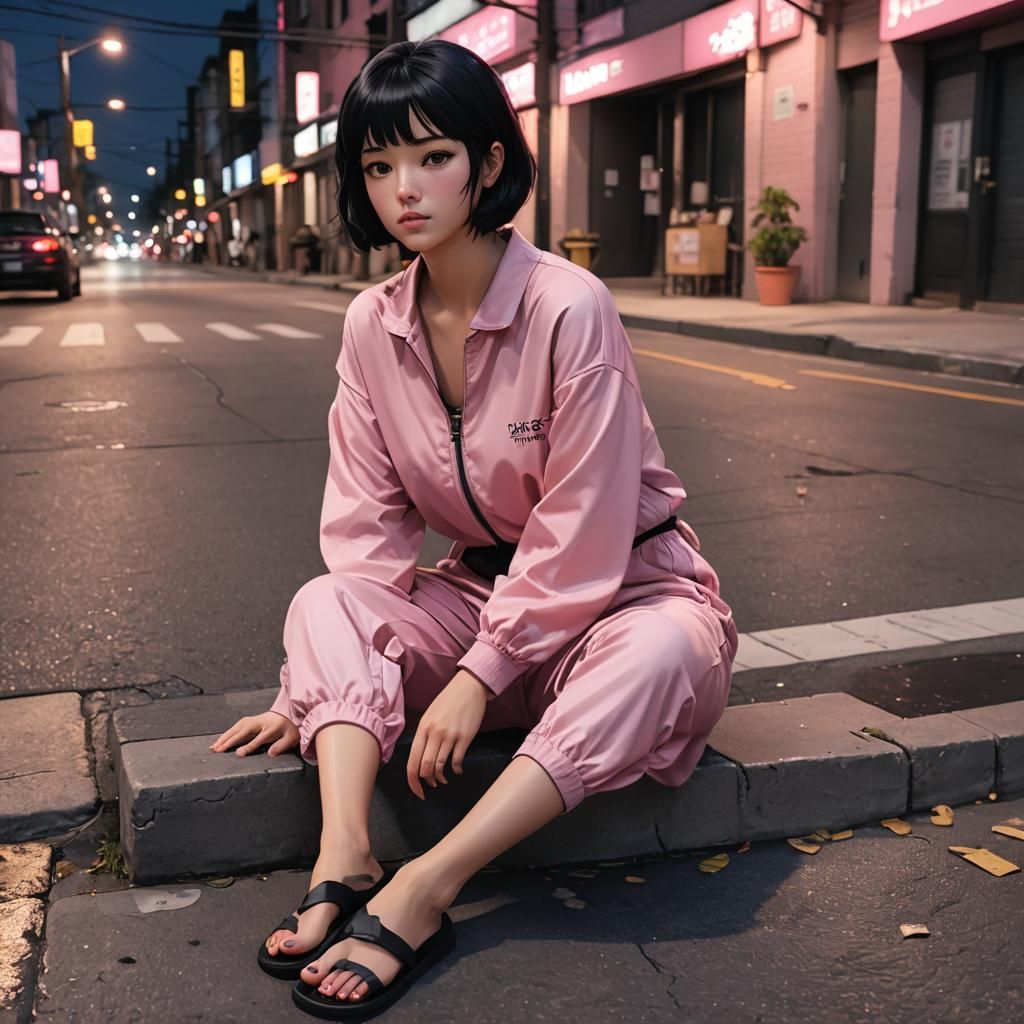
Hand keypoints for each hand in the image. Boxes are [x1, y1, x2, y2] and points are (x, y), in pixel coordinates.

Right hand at [209, 710, 298, 756]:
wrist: (287, 713)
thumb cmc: (289, 728)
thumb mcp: (291, 737)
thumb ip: (281, 746)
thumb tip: (270, 754)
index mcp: (270, 728)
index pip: (258, 739)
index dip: (248, 747)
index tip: (238, 754)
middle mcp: (258, 723)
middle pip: (241, 732)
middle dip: (229, 741)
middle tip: (218, 751)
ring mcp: (252, 720)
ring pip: (235, 729)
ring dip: (224, 737)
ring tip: (214, 748)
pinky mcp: (248, 721)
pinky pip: (234, 728)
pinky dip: (226, 734)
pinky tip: (219, 741)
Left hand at [406, 669, 489, 798]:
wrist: (469, 686)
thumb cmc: (448, 700)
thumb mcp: (430, 715)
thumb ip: (425, 735)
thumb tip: (421, 757)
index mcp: (423, 728)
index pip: (412, 761)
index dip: (413, 781)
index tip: (417, 791)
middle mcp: (434, 732)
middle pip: (425, 767)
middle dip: (426, 781)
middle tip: (431, 785)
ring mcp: (450, 735)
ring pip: (440, 766)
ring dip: (440, 777)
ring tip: (443, 779)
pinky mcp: (465, 737)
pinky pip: (457, 760)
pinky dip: (456, 769)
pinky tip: (457, 769)